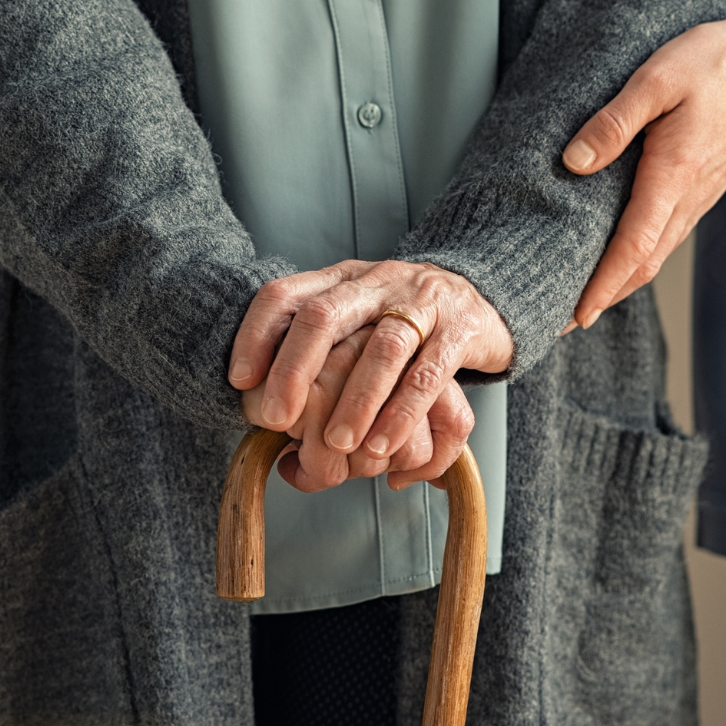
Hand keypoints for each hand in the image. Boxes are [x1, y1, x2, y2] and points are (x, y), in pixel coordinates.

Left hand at [230, 261, 512, 486]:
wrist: (485, 295)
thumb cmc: (405, 322)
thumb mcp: (357, 322)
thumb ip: (318, 359)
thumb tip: (274, 429)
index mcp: (341, 280)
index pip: (285, 294)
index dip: (256, 334)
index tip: (239, 380)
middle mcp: (377, 282)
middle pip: (325, 316)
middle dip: (294, 370)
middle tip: (276, 419)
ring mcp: (421, 302)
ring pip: (382, 348)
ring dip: (355, 401)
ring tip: (337, 445)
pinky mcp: (461, 329)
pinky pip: (429, 373)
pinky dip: (402, 413)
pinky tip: (383, 445)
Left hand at [561, 14, 725, 327]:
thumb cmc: (715, 64)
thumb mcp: (656, 80)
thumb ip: (614, 122)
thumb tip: (574, 162)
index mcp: (673, 176)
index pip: (633, 248)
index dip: (602, 286)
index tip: (575, 316)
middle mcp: (688, 198)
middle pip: (643, 265)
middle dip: (603, 297)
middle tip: (563, 321)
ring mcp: (698, 198)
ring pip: (656, 255)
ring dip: (620, 282)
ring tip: (584, 298)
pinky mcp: (700, 190)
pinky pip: (666, 236)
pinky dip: (638, 258)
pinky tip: (618, 257)